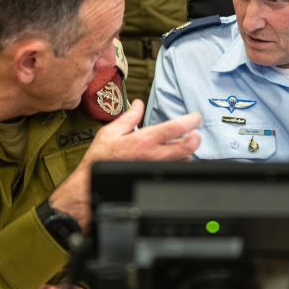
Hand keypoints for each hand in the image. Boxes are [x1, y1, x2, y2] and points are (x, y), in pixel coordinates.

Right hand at [49, 99, 201, 229]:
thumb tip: (138, 104)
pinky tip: (178, 159)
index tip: (196, 118)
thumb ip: (129, 117)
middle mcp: (154, 155)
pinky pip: (174, 170)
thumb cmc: (100, 159)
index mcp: (144, 140)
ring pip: (184, 161)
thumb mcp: (111, 131)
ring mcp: (157, 169)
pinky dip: (180, 163)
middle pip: (187, 147)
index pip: (174, 128)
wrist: (92, 184)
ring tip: (187, 146)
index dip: (190, 121)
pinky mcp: (155, 178)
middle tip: (196, 133)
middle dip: (196, 138)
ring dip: (189, 153)